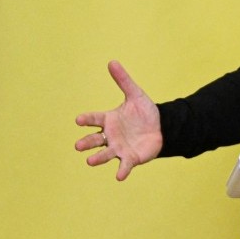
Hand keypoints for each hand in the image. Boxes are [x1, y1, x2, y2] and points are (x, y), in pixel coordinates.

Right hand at [75, 60, 162, 180]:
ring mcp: (119, 148)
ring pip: (105, 154)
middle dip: (86, 143)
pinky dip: (121, 171)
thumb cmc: (144, 112)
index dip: (87, 119)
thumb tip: (112, 62)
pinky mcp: (130, 158)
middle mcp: (111, 135)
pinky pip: (124, 165)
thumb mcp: (135, 94)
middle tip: (78, 146)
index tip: (78, 120)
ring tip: (89, 161)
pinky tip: (119, 176)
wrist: (161, 127)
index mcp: (109, 120)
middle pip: (95, 140)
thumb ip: (123, 80)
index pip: (94, 119)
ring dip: (98, 158)